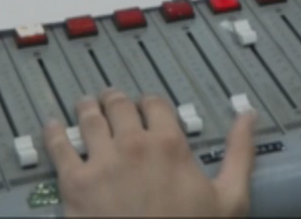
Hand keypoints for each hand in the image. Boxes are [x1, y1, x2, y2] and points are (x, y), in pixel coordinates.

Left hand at [46, 90, 255, 217]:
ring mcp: (101, 162)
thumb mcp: (229, 199)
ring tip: (84, 106)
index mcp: (169, 144)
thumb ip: (239, 153)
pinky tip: (52, 127)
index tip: (145, 107)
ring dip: (86, 109)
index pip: (154, 104)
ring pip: (88, 118)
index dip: (149, 103)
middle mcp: (133, 144)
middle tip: (110, 101)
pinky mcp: (74, 183)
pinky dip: (53, 133)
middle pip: (118, 105)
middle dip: (114, 101)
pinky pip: (58, 146)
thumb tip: (248, 117)